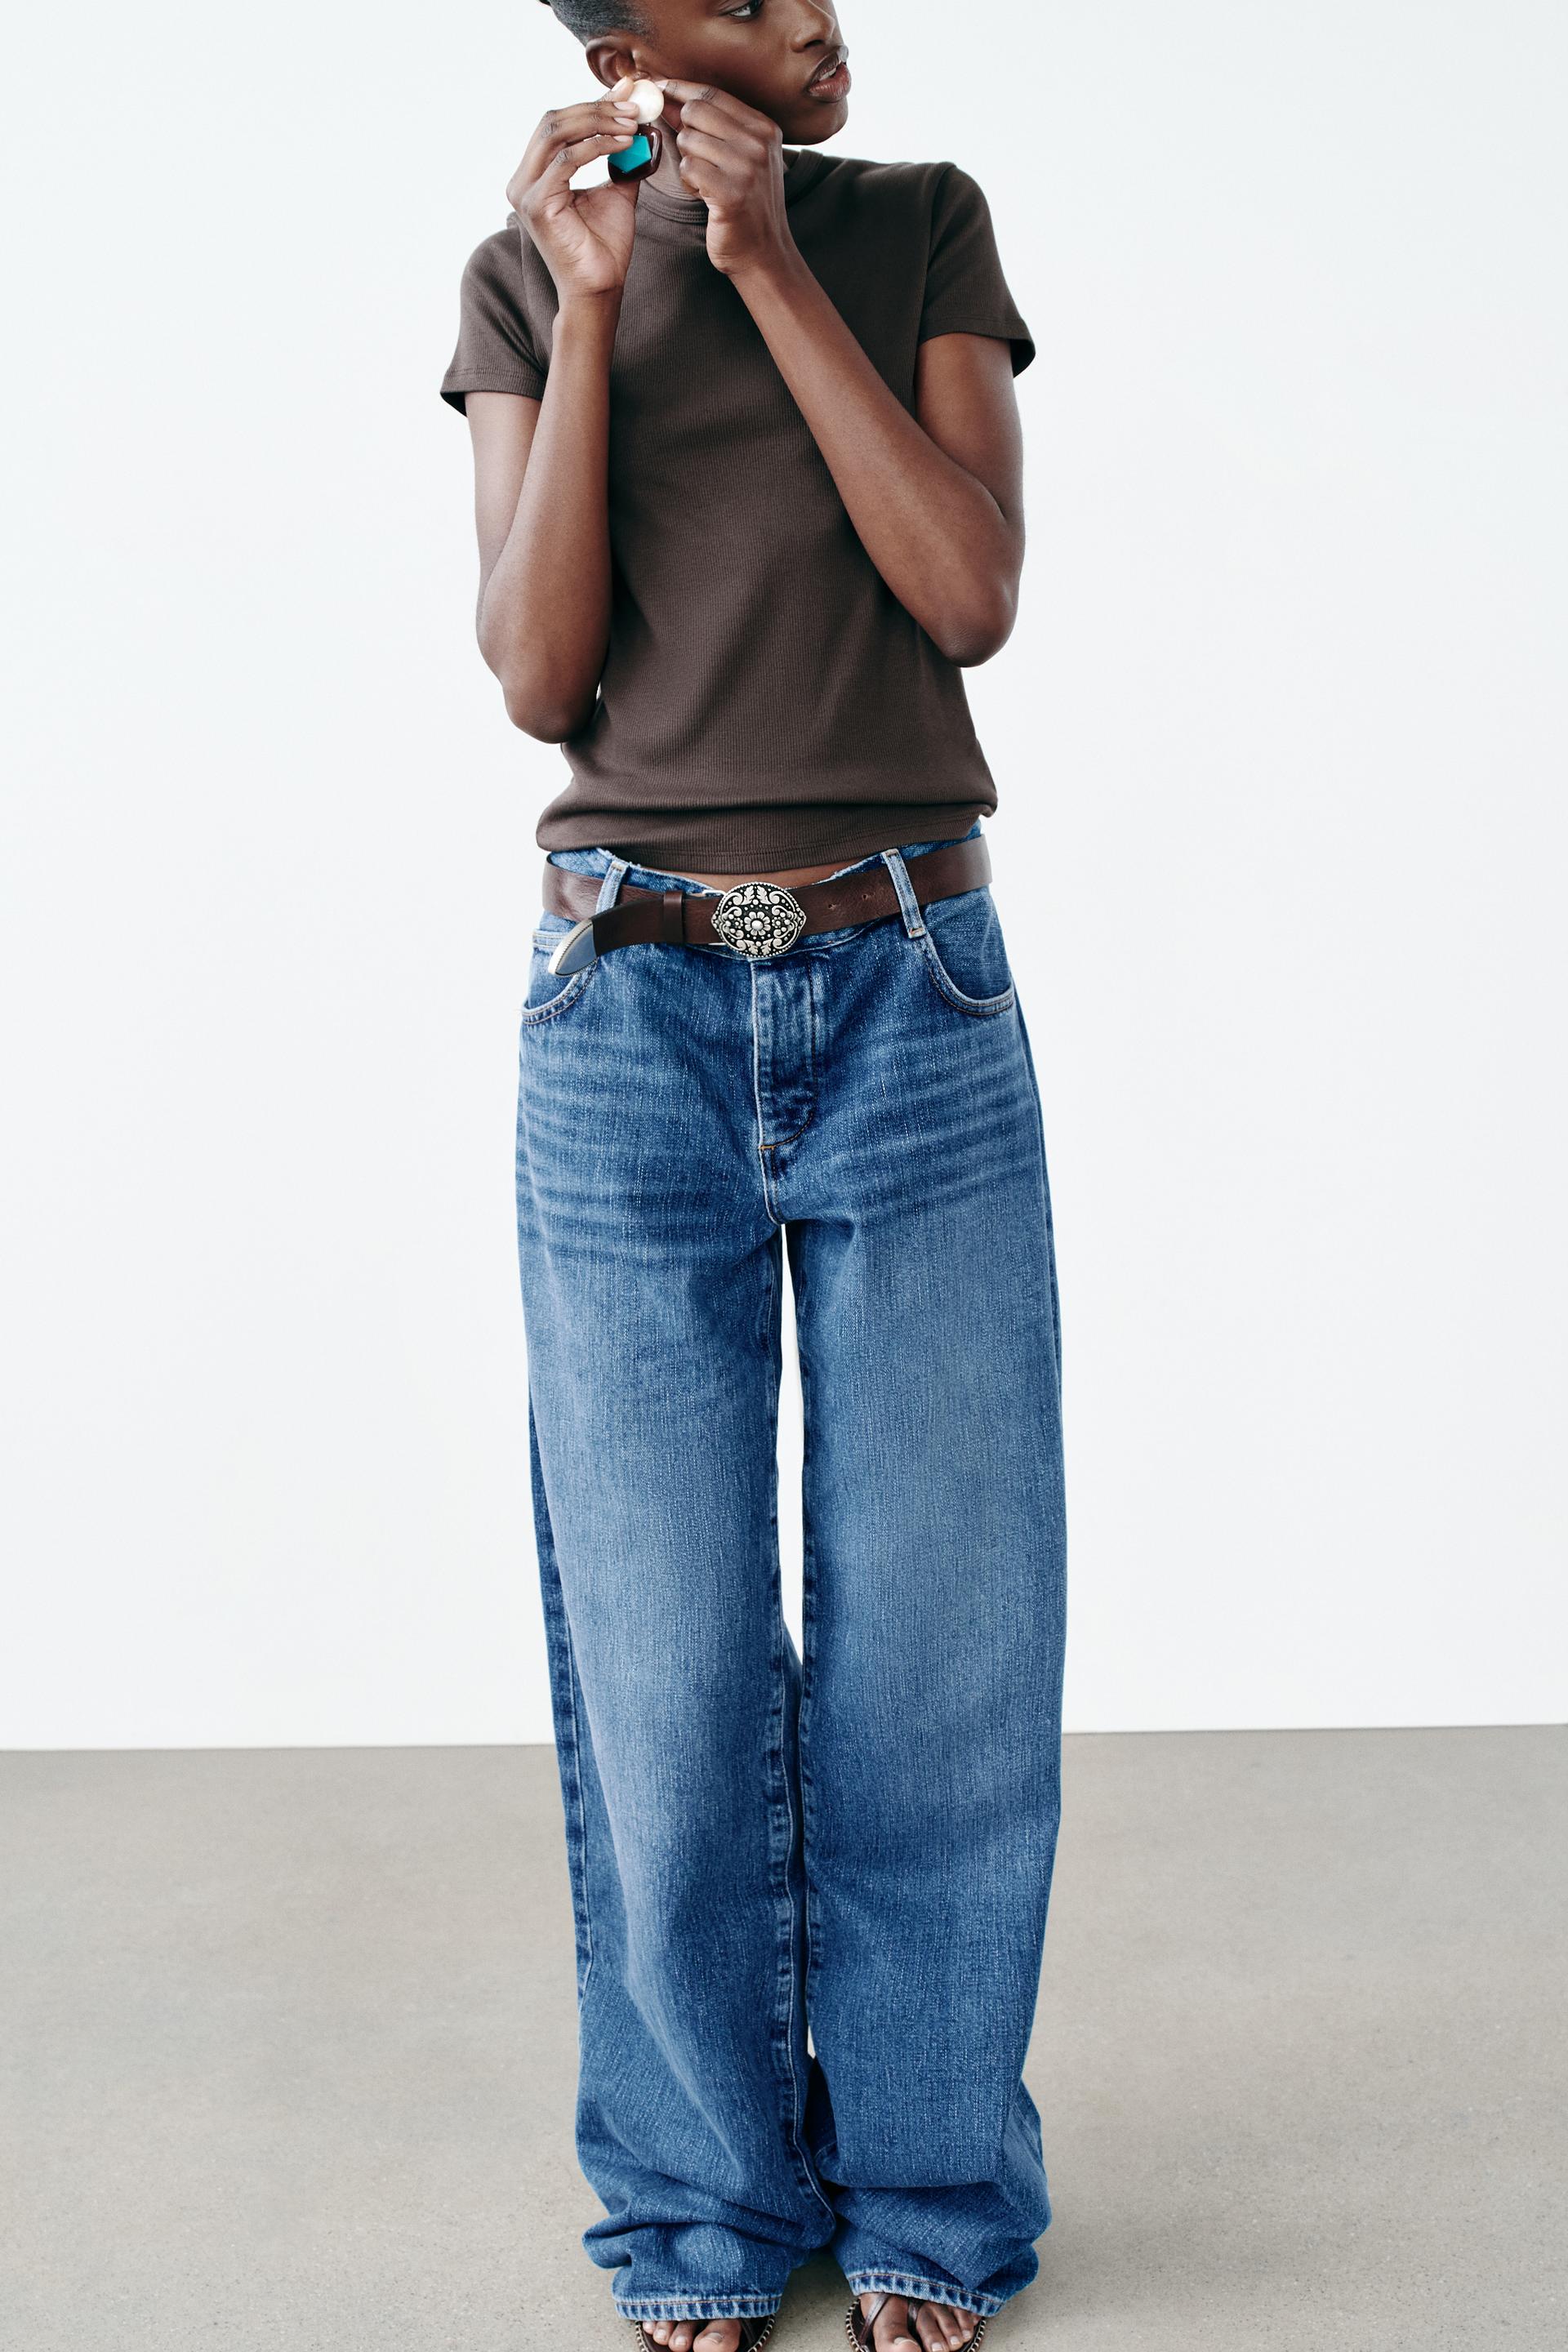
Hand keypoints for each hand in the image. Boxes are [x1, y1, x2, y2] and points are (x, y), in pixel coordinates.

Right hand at [506, 96, 648, 304]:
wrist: (600, 288)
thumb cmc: (604, 247)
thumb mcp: (616, 191)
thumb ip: (620, 156)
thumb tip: (637, 122)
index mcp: (536, 173)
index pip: (561, 124)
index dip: (593, 103)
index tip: (626, 92)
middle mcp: (523, 179)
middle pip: (554, 121)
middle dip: (596, 108)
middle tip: (632, 106)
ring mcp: (525, 191)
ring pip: (557, 133)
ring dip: (598, 122)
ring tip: (631, 123)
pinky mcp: (535, 204)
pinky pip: (566, 159)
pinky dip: (597, 146)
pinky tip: (623, 144)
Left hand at [654, 79, 797, 279]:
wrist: (764, 253)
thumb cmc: (746, 204)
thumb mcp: (740, 157)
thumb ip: (711, 126)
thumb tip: (669, 98)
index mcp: (764, 127)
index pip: (712, 93)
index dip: (680, 90)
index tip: (660, 90)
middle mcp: (758, 142)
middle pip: (696, 112)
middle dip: (685, 132)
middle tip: (696, 158)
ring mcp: (747, 167)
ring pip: (689, 140)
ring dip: (688, 162)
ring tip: (706, 181)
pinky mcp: (731, 192)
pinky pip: (688, 168)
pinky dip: (688, 183)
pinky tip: (704, 195)